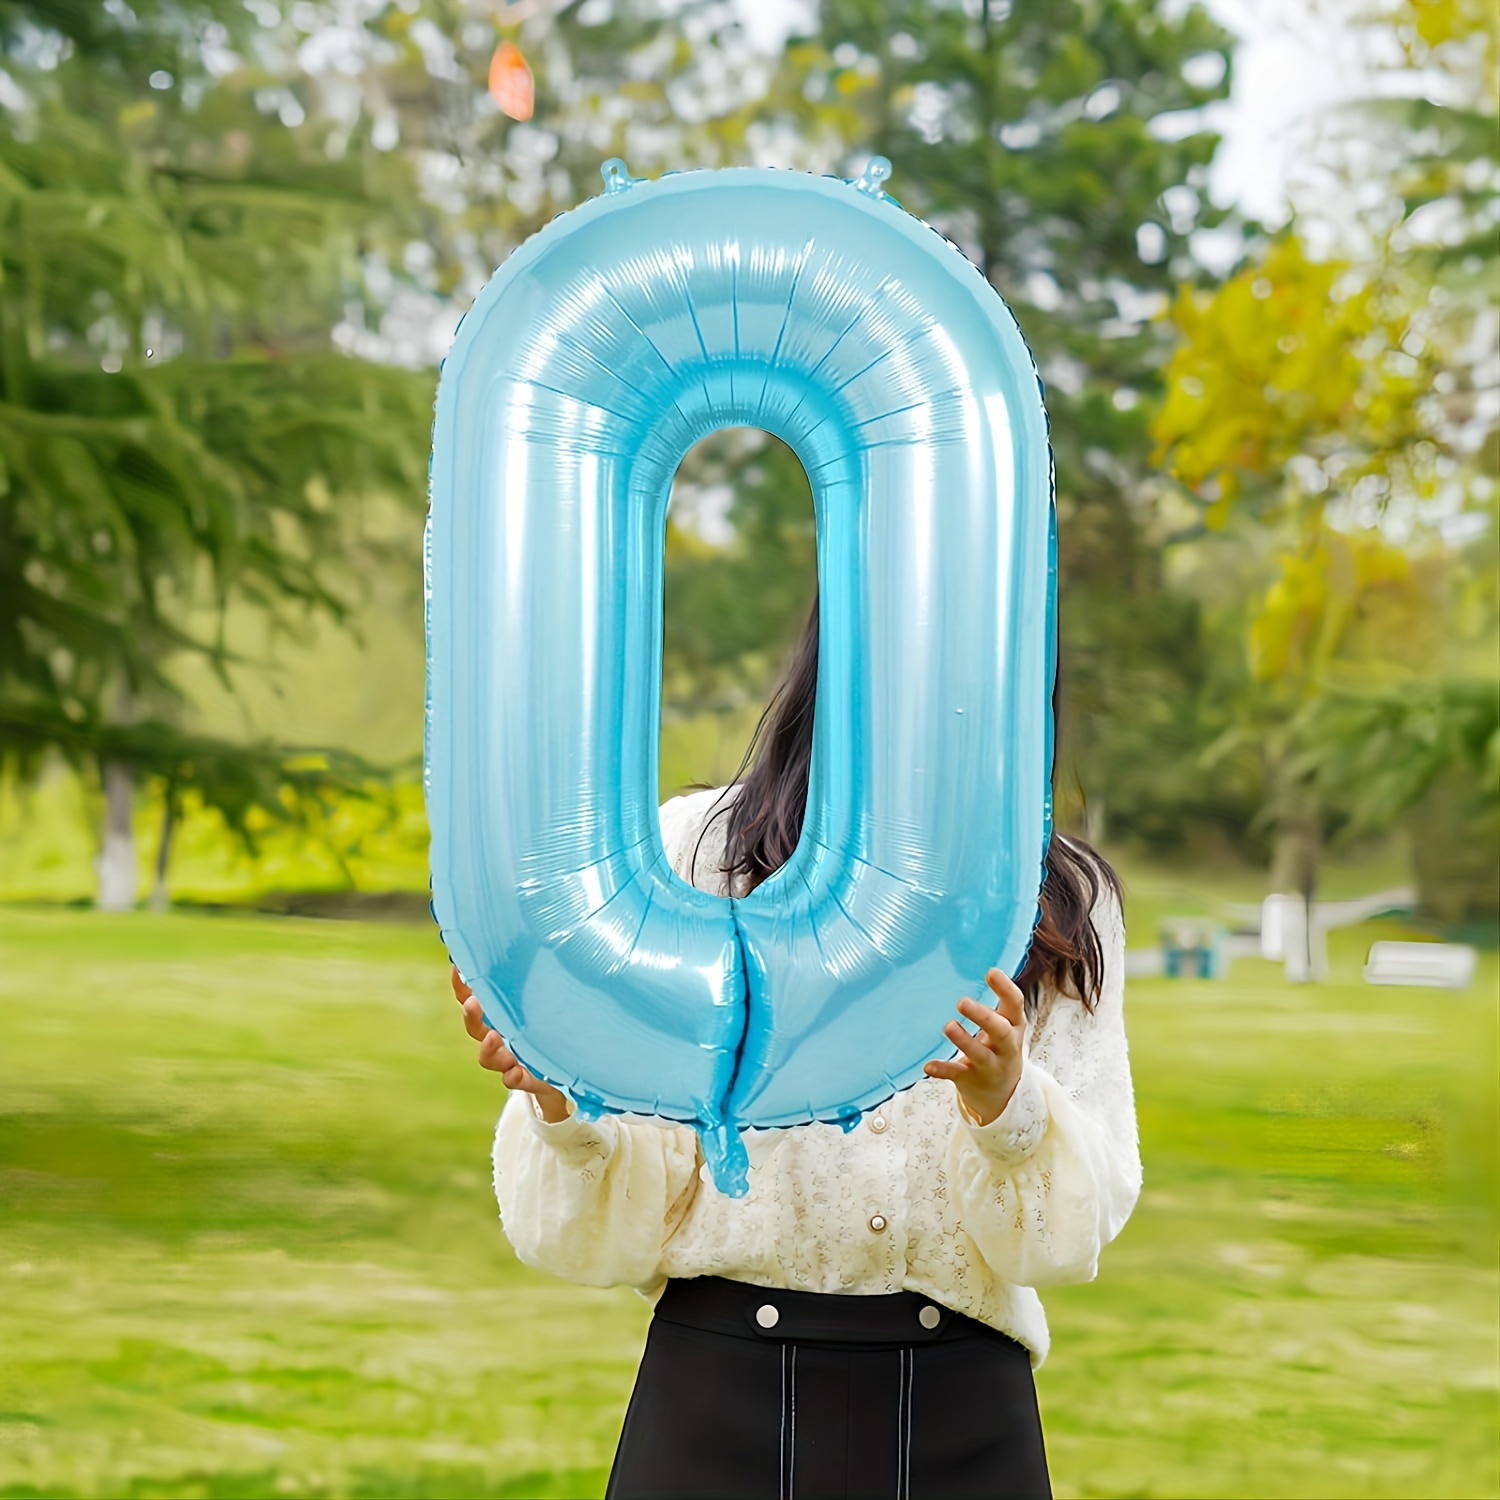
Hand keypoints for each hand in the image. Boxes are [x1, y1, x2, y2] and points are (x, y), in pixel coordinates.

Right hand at [451, 965, 571, 1122]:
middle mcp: (499, 1037)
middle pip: (475, 1028)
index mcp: (499, 1014)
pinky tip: (514, 1071)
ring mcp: (510, 1059)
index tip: (457, 967)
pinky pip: (514, 1080)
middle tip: (472, 1004)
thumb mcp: (545, 997)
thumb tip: (541, 934)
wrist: (568, 1067)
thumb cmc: (553, 1023)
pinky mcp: (527, 1077)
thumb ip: (536, 975)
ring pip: (489, 1057)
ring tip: (493, 1038)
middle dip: (471, 1015)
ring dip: (488, 1049)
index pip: (472, 999)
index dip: (461, 985)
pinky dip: (512, 1077)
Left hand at [923, 968, 1025, 1126]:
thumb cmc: (998, 1047)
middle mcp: (1006, 1046)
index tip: (991, 972)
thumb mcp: (1005, 1025)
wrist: (1002, 1095)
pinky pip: (957, 1074)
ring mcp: (990, 1065)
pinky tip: (928, 1066)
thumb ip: (997, 1002)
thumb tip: (973, 962)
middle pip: (1000, 1030)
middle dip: (983, 1016)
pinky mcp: (972, 1080)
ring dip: (964, 1040)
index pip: (1015, 1005)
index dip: (1005, 988)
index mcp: (1014, 1026)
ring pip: (979, 1054)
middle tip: (962, 1001)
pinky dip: (943, 1070)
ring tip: (949, 1026)